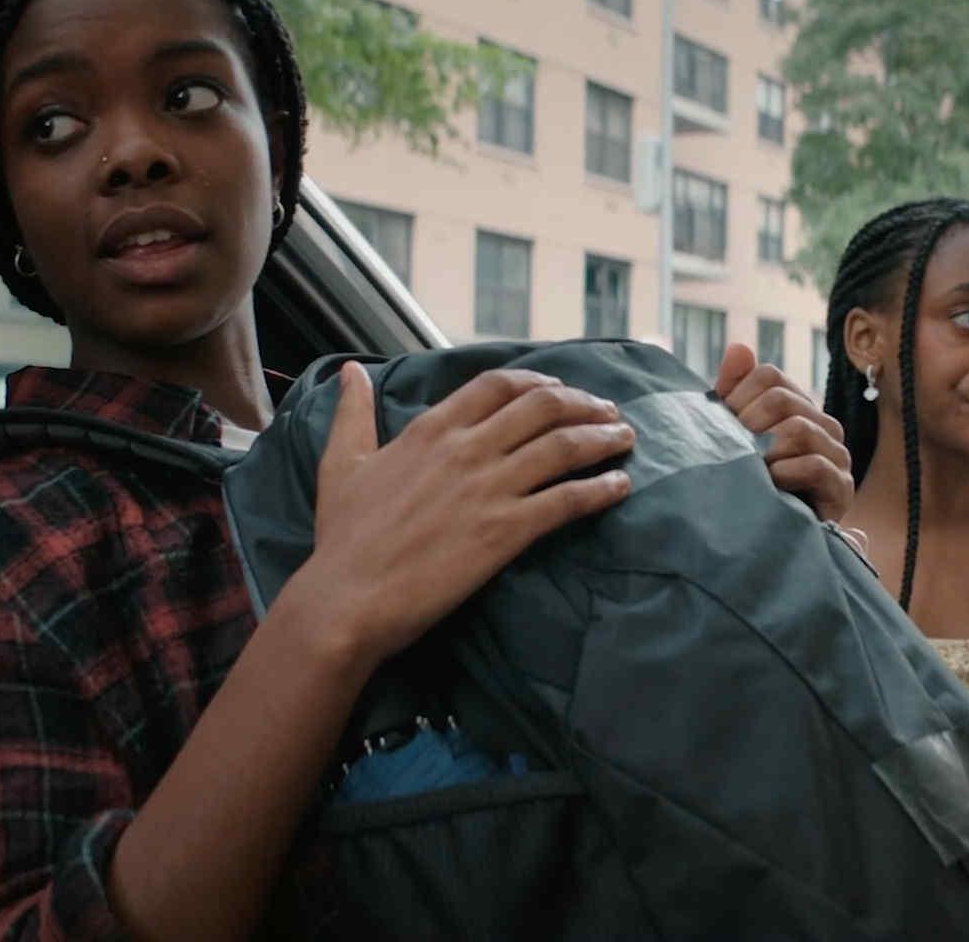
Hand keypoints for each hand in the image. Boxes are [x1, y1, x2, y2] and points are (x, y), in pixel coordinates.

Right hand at [294, 363, 634, 665]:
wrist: (348, 598)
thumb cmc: (343, 537)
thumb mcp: (341, 463)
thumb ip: (352, 413)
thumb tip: (350, 371)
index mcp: (431, 429)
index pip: (499, 384)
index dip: (539, 381)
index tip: (562, 389)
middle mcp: (466, 448)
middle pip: (543, 406)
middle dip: (584, 404)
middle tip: (609, 413)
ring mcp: (489, 488)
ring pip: (564, 447)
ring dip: (604, 438)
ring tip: (627, 440)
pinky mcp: (505, 531)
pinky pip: (568, 500)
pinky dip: (601, 489)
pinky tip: (620, 488)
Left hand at [714, 343, 857, 529]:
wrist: (767, 539)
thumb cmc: (748, 484)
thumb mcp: (732, 436)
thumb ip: (733, 392)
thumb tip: (740, 348)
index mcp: (798, 406)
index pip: (769, 376)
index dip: (738, 397)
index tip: (720, 428)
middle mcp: (823, 424)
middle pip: (780, 400)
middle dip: (746, 426)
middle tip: (729, 454)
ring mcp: (837, 455)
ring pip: (798, 429)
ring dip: (763, 452)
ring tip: (749, 472)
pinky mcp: (843, 488)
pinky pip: (816, 466)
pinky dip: (785, 474)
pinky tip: (770, 486)